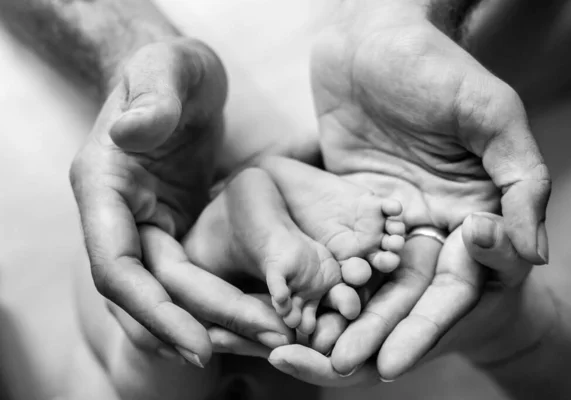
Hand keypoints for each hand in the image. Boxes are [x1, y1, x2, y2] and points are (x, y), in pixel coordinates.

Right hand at [70, 38, 291, 365]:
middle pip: (153, 292)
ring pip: (174, 294)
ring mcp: (148, 227)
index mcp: (104, 186)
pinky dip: (220, 303)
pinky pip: (194, 279)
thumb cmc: (170, 68)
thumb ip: (152, 95)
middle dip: (204, 323)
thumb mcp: (167, 67)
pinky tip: (258, 318)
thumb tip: (132, 132)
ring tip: (272, 339)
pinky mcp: (176, 231)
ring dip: (217, 323)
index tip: (197, 343)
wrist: (182, 82)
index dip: (152, 310)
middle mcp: (119, 216)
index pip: (116, 266)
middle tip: (267, 342)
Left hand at [306, 0, 549, 376]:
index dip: (422, 327)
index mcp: (472, 215)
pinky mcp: (346, 207)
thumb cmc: (442, 67)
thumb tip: (534, 256)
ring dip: (338, 317)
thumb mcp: (493, 116)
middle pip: (403, 295)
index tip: (391, 361)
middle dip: (372, 332)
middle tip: (336, 365)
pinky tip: (288, 305)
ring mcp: (386, 220)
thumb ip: (521, 184)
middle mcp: (430, 226)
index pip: (451, 288)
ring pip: (365, 282)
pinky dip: (315, 280)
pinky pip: (332, 251)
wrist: (377, 36)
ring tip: (301, 350)